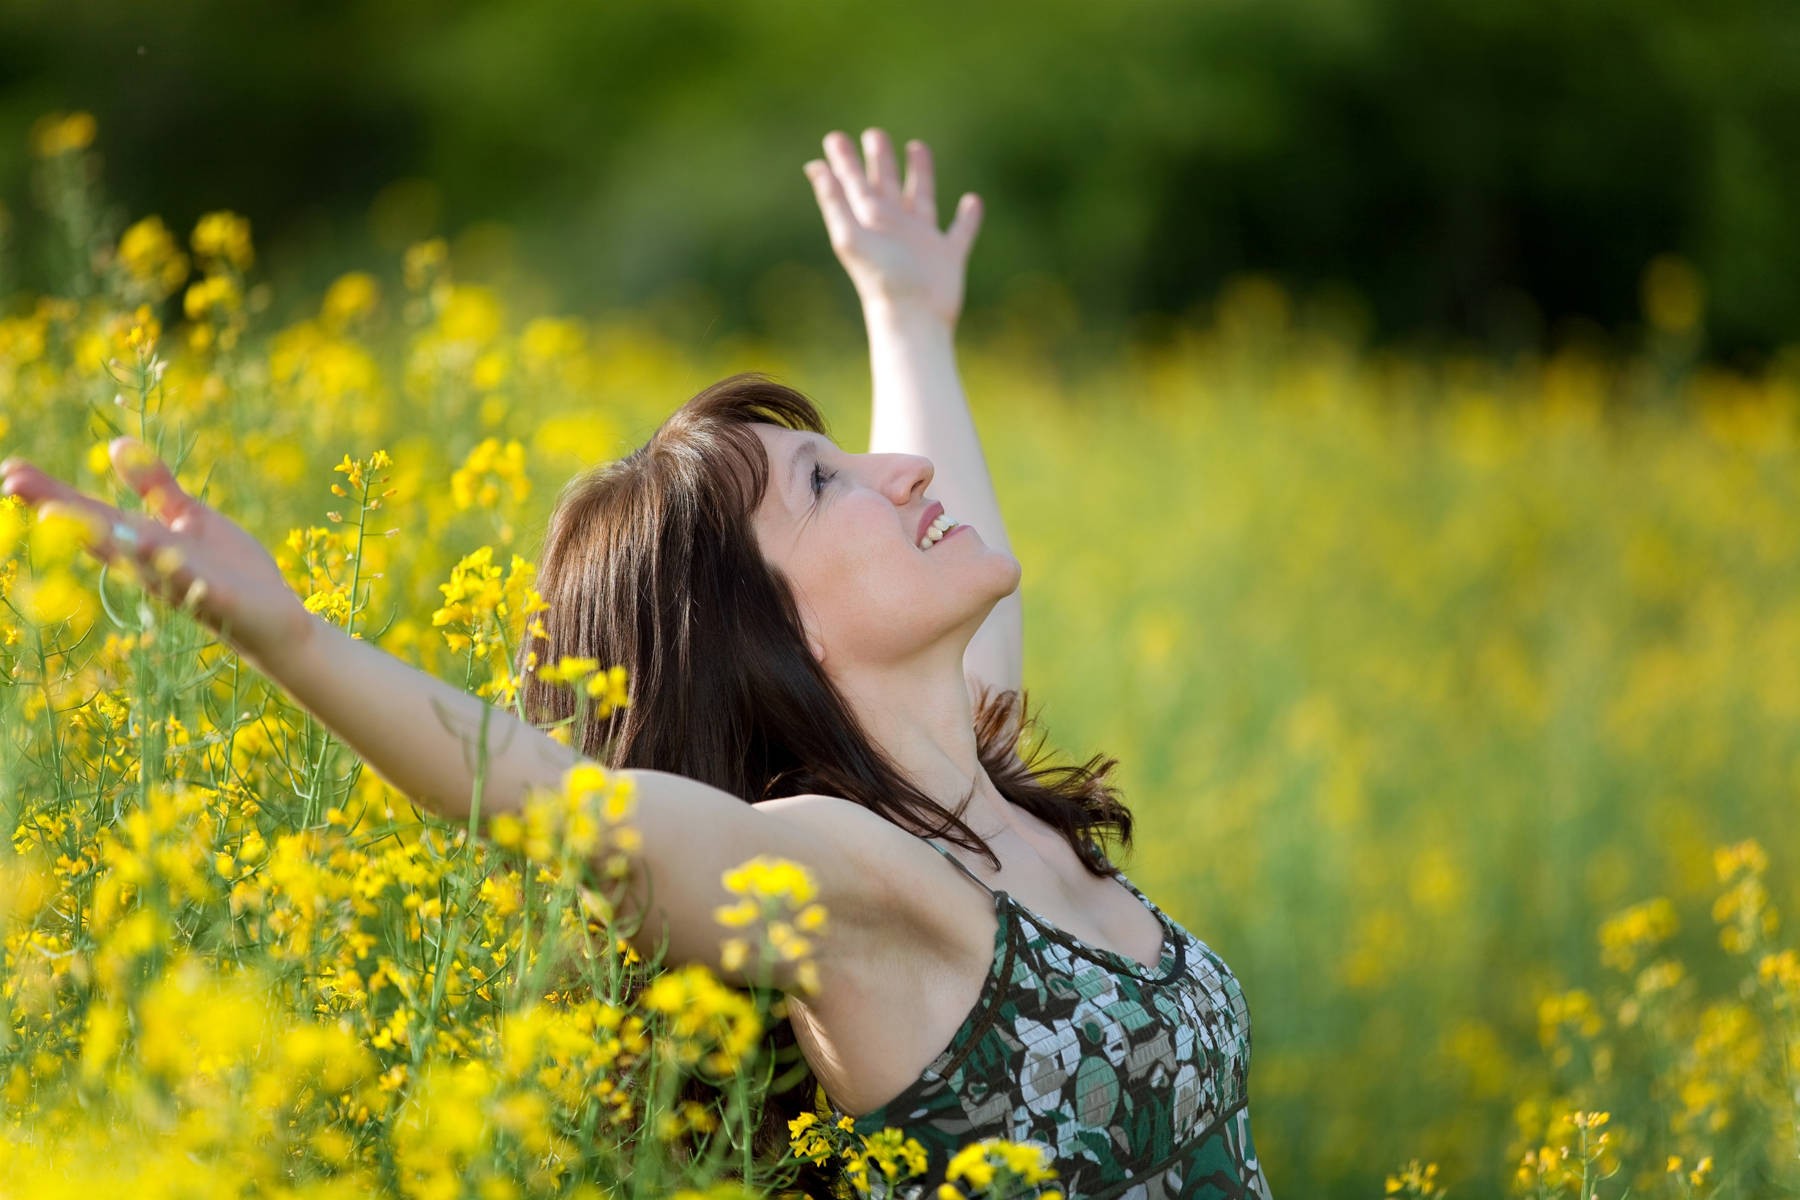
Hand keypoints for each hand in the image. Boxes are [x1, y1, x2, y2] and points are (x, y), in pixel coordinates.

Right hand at [1, 437, 313, 667]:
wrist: (274, 619)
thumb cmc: (227, 568)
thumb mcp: (188, 517)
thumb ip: (155, 485)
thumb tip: (115, 443)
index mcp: (142, 542)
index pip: (90, 515)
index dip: (51, 495)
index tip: (10, 471)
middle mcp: (151, 564)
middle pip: (100, 534)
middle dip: (60, 511)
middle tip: (13, 484)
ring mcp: (179, 581)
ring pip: (137, 557)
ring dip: (105, 535)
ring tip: (63, 513)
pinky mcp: (214, 595)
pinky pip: (187, 578)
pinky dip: (168, 562)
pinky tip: (148, 541)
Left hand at [805, 128, 982, 326]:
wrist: (913, 317)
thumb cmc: (880, 278)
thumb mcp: (850, 236)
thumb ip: (834, 201)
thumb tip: (814, 167)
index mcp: (870, 220)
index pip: (853, 183)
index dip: (843, 161)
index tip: (834, 139)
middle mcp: (894, 227)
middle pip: (884, 185)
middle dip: (879, 160)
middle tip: (874, 134)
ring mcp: (922, 241)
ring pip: (920, 198)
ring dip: (919, 174)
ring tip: (917, 146)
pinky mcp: (948, 255)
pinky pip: (961, 231)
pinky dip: (968, 218)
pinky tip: (973, 201)